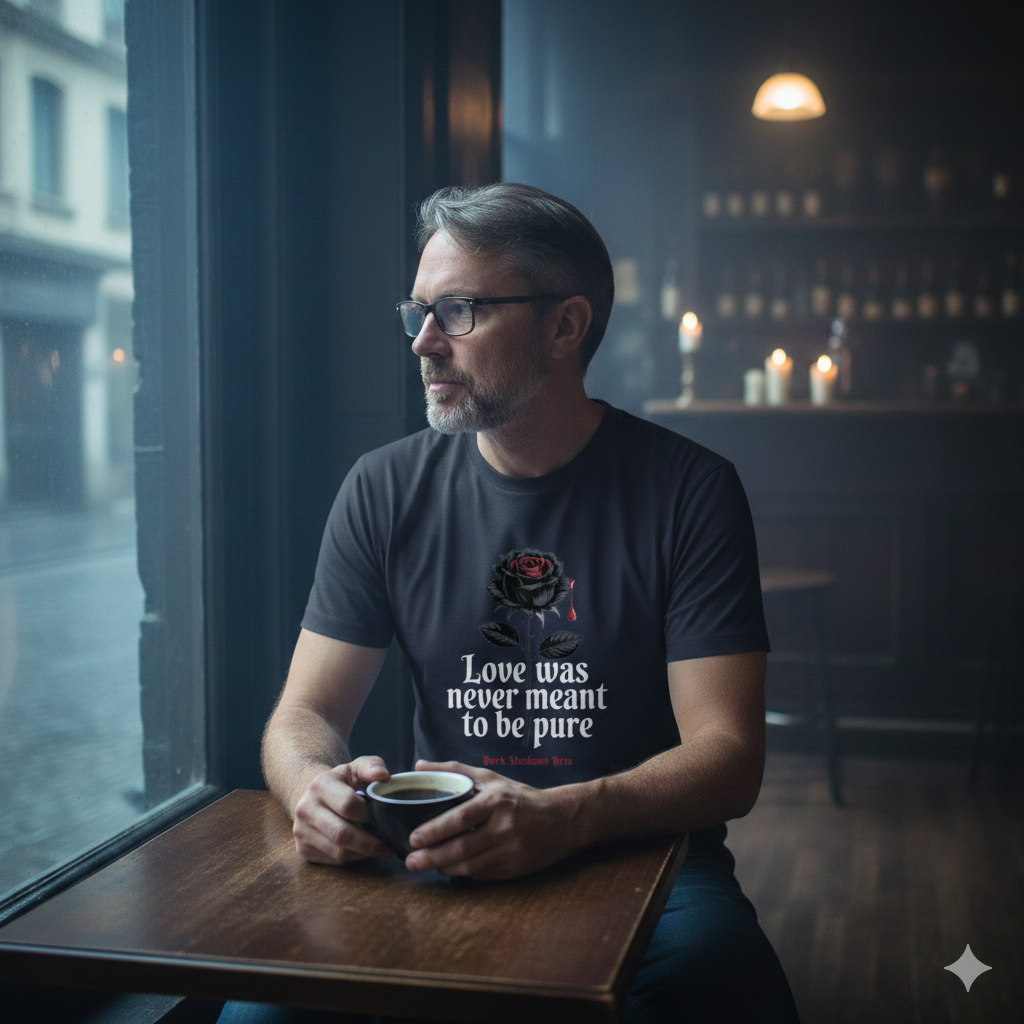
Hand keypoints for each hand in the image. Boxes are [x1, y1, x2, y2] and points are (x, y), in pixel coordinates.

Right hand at [291, 755, 392, 863]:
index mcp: (319, 785)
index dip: (369, 814)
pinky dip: (352, 858)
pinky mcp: (303, 849)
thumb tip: (383, 775)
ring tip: (380, 849)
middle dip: (370, 843)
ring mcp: (301, 831)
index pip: (348, 805)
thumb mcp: (356, 767)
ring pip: (338, 852)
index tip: (383, 817)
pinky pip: (333, 860)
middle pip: (342, 834)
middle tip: (388, 844)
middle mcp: (305, 809)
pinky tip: (363, 851)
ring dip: (363, 854)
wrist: (313, 795)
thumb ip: (372, 766)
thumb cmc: (342, 782)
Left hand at [403, 760, 581, 879]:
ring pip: (470, 867)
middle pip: (462, 848)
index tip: (413, 837)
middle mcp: (505, 827)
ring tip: (424, 864)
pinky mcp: (515, 869)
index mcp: (497, 801)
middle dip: (432, 857)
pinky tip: (449, 868)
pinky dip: (462, 873)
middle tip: (410, 860)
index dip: (436, 830)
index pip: (461, 818)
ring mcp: (511, 851)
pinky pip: (482, 875)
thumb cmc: (519, 796)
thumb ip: (453, 771)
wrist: (561, 819)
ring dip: (444, 868)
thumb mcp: (490, 777)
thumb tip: (419, 766)